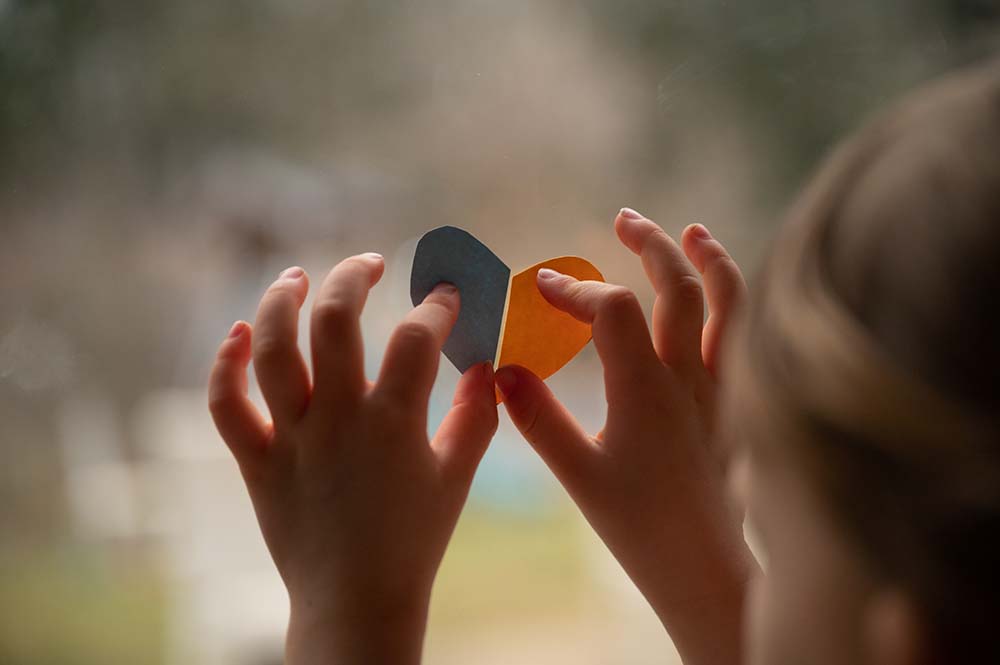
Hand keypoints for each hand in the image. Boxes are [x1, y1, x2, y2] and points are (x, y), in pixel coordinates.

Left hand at [208, 255, 497, 664]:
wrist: (357, 603)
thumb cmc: (414, 541)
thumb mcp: (456, 477)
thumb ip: (476, 416)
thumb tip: (486, 365)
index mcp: (393, 422)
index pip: (416, 337)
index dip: (435, 305)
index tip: (443, 296)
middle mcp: (338, 419)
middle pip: (335, 320)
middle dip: (353, 276)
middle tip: (370, 263)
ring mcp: (292, 438)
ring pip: (272, 348)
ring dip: (281, 300)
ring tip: (296, 276)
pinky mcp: (257, 460)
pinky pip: (226, 406)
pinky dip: (225, 365)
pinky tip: (240, 332)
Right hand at [496, 210, 756, 664]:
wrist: (708, 569)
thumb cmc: (642, 528)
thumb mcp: (579, 475)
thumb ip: (538, 418)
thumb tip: (504, 370)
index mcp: (646, 388)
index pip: (611, 307)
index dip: (573, 287)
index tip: (540, 285)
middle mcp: (691, 376)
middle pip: (678, 286)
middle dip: (650, 244)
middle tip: (625, 218)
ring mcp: (724, 388)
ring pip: (729, 304)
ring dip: (710, 261)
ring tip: (693, 232)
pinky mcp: (740, 405)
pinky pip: (745, 336)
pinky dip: (734, 302)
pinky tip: (721, 298)